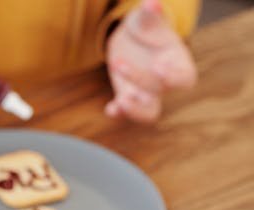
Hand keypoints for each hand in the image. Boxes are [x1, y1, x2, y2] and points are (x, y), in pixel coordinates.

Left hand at [105, 0, 196, 122]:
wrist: (131, 39)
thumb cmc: (146, 27)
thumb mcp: (147, 19)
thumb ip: (151, 14)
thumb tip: (151, 3)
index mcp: (178, 62)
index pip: (185, 78)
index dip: (174, 76)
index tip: (159, 65)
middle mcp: (164, 81)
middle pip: (159, 90)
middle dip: (139, 78)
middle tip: (118, 61)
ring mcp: (146, 92)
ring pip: (149, 113)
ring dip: (135, 110)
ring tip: (121, 101)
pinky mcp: (128, 96)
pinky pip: (126, 112)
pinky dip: (118, 113)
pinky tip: (110, 109)